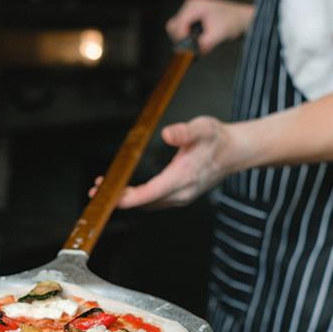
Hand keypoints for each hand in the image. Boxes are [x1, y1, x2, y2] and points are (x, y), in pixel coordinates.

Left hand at [90, 116, 235, 208]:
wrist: (236, 152)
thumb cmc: (218, 139)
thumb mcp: (203, 127)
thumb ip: (184, 132)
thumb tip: (168, 134)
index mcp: (183, 178)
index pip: (149, 193)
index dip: (126, 197)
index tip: (108, 196)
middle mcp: (181, 193)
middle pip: (144, 203)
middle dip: (120, 198)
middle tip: (96, 190)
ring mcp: (181, 197)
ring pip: (148, 204)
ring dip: (127, 199)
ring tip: (106, 189)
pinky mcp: (181, 196)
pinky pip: (155, 202)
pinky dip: (138, 198)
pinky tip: (127, 190)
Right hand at [166, 0, 253, 54]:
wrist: (240, 18)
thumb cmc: (232, 21)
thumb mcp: (219, 33)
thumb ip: (205, 43)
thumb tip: (195, 51)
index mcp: (193, 6)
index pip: (177, 25)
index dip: (182, 39)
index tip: (191, 49)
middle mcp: (189, 7)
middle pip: (173, 27)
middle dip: (181, 40)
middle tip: (195, 47)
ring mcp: (190, 13)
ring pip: (176, 30)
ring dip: (185, 40)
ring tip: (200, 44)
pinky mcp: (192, 19)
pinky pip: (183, 31)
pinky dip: (188, 39)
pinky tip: (200, 41)